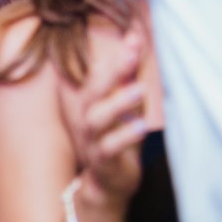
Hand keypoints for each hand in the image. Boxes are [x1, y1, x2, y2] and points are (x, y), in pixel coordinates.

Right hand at [59, 27, 146, 208]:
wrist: (105, 184)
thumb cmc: (114, 138)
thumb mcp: (122, 104)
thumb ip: (126, 76)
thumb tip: (134, 40)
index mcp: (83, 101)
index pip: (91, 71)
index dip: (109, 53)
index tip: (132, 36)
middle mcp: (80, 117)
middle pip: (90, 90)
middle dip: (111, 70)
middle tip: (132, 52)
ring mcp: (88, 140)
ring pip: (95, 119)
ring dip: (116, 103)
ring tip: (139, 90)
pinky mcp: (100, 161)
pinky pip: (108, 147)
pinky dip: (123, 136)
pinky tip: (140, 126)